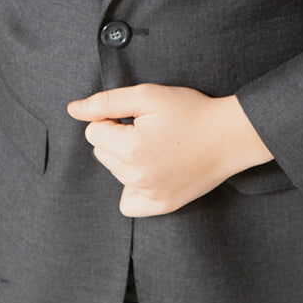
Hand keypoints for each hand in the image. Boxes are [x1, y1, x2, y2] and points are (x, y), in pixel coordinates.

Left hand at [66, 85, 271, 216]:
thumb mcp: (148, 96)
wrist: (229, 136)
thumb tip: (73, 109)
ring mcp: (150, 196)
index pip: (93, 132)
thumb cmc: (190, 111)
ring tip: (158, 147)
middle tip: (150, 130)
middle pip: (101, 154)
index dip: (113, 119)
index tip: (139, 117)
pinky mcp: (162, 206)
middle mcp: (138, 177)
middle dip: (117, 139)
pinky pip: (128, 203)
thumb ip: (106, 102)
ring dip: (127, 159)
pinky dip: (133, 187)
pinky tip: (151, 171)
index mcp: (131, 149)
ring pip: (115, 173)